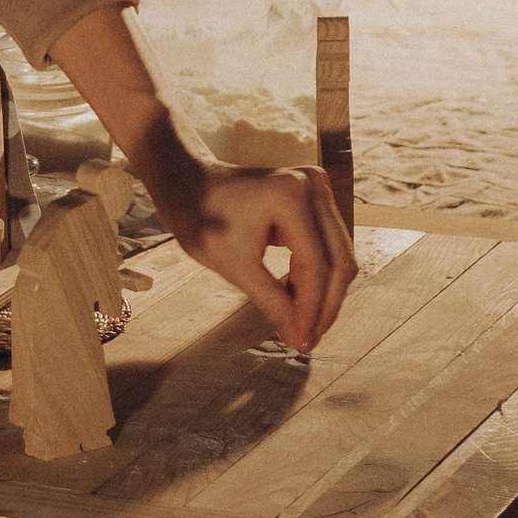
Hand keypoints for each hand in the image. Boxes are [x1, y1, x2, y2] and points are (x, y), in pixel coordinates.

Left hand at [47, 3, 357, 350]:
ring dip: (324, 292)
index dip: (313, 313)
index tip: (301, 345)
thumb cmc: (194, 214)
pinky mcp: (309, 189)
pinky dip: (319, 273)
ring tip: (302, 327)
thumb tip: (300, 337)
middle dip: (325, 305)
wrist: (177, 172)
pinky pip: (327, 241)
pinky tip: (302, 300)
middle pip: (340, 261)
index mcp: (292, 196)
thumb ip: (272, 300)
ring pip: (339, 252)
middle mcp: (310, 183)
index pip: (320, 269)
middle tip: (305, 342)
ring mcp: (312, 183)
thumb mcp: (231, 263)